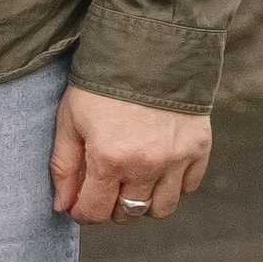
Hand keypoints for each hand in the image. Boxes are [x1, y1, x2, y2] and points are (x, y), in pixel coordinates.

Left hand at [50, 85, 211, 223]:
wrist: (149, 47)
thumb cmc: (102, 83)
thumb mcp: (70, 119)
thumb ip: (64, 166)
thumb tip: (63, 205)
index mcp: (109, 158)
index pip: (95, 211)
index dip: (82, 213)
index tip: (78, 206)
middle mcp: (145, 166)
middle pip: (128, 214)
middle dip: (111, 208)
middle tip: (104, 189)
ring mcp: (176, 159)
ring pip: (161, 209)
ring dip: (143, 204)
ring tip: (132, 183)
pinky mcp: (199, 149)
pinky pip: (188, 187)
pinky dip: (173, 185)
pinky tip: (158, 167)